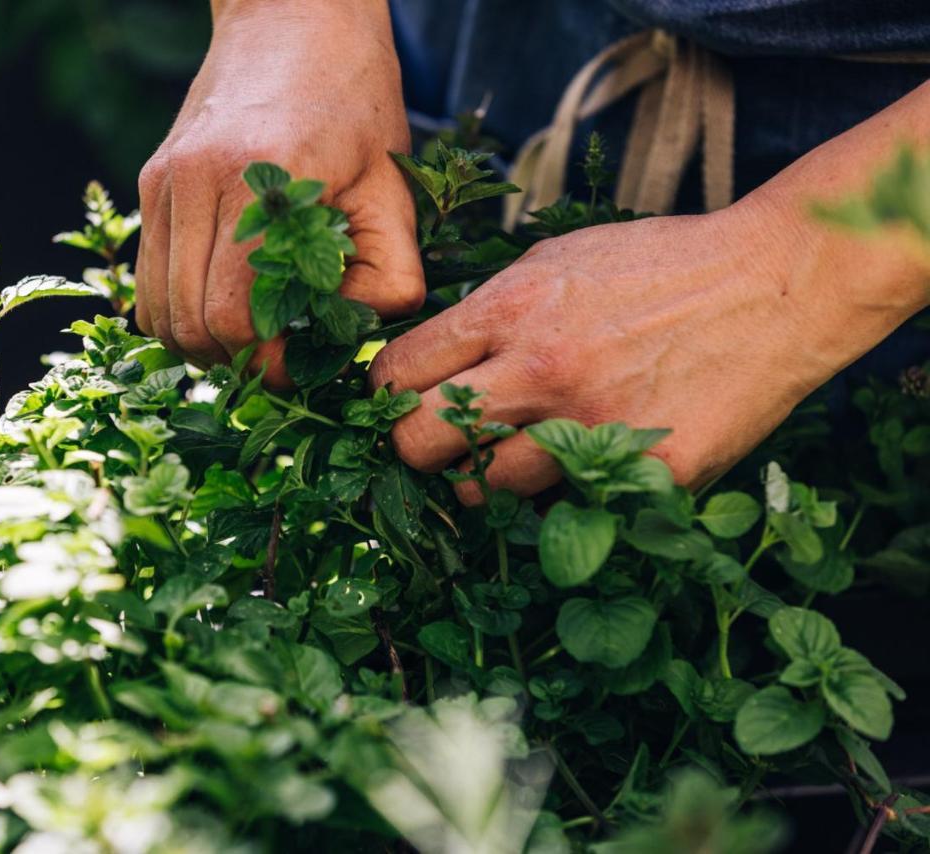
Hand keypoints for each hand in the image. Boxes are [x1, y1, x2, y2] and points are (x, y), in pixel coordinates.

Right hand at [136, 0, 423, 385]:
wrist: (291, 17)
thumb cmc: (354, 102)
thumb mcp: (392, 186)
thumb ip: (388, 271)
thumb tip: (351, 339)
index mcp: (262, 179)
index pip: (235, 315)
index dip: (266, 362)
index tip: (300, 367)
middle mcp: (198, 181)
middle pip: (191, 324)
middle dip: (236, 361)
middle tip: (279, 358)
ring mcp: (165, 183)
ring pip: (158, 312)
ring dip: (203, 343)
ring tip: (251, 337)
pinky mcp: (150, 184)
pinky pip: (146, 282)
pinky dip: (178, 312)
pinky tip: (222, 305)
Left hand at [370, 198, 926, 502]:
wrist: (776, 283)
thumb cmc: (662, 267)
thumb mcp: (558, 260)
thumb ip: (490, 311)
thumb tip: (432, 357)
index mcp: (508, 310)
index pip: (396, 374)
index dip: (387, 396)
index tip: (399, 404)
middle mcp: (537, 371)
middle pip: (418, 442)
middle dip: (416, 449)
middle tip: (438, 445)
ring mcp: (591, 428)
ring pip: (488, 488)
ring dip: (488, 480)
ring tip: (517, 455)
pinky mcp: (643, 472)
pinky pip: (568, 504)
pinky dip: (564, 491)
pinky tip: (584, 465)